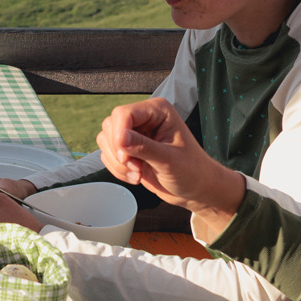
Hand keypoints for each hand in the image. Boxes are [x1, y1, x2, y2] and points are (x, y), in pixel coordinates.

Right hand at [96, 99, 245, 233]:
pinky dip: (117, 169)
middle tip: (137, 169)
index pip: (124, 113)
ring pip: (105, 140)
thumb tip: (119, 138)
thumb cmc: (192, 171)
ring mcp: (135, 134)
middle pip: (111, 125)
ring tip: (138, 175)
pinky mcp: (128, 150)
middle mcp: (144, 118)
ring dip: (118, 163)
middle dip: (119, 152)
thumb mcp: (169, 160)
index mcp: (157, 111)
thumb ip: (144, 147)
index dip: (119, 134)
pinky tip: (136, 177)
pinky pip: (108, 155)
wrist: (195, 189)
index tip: (125, 157)